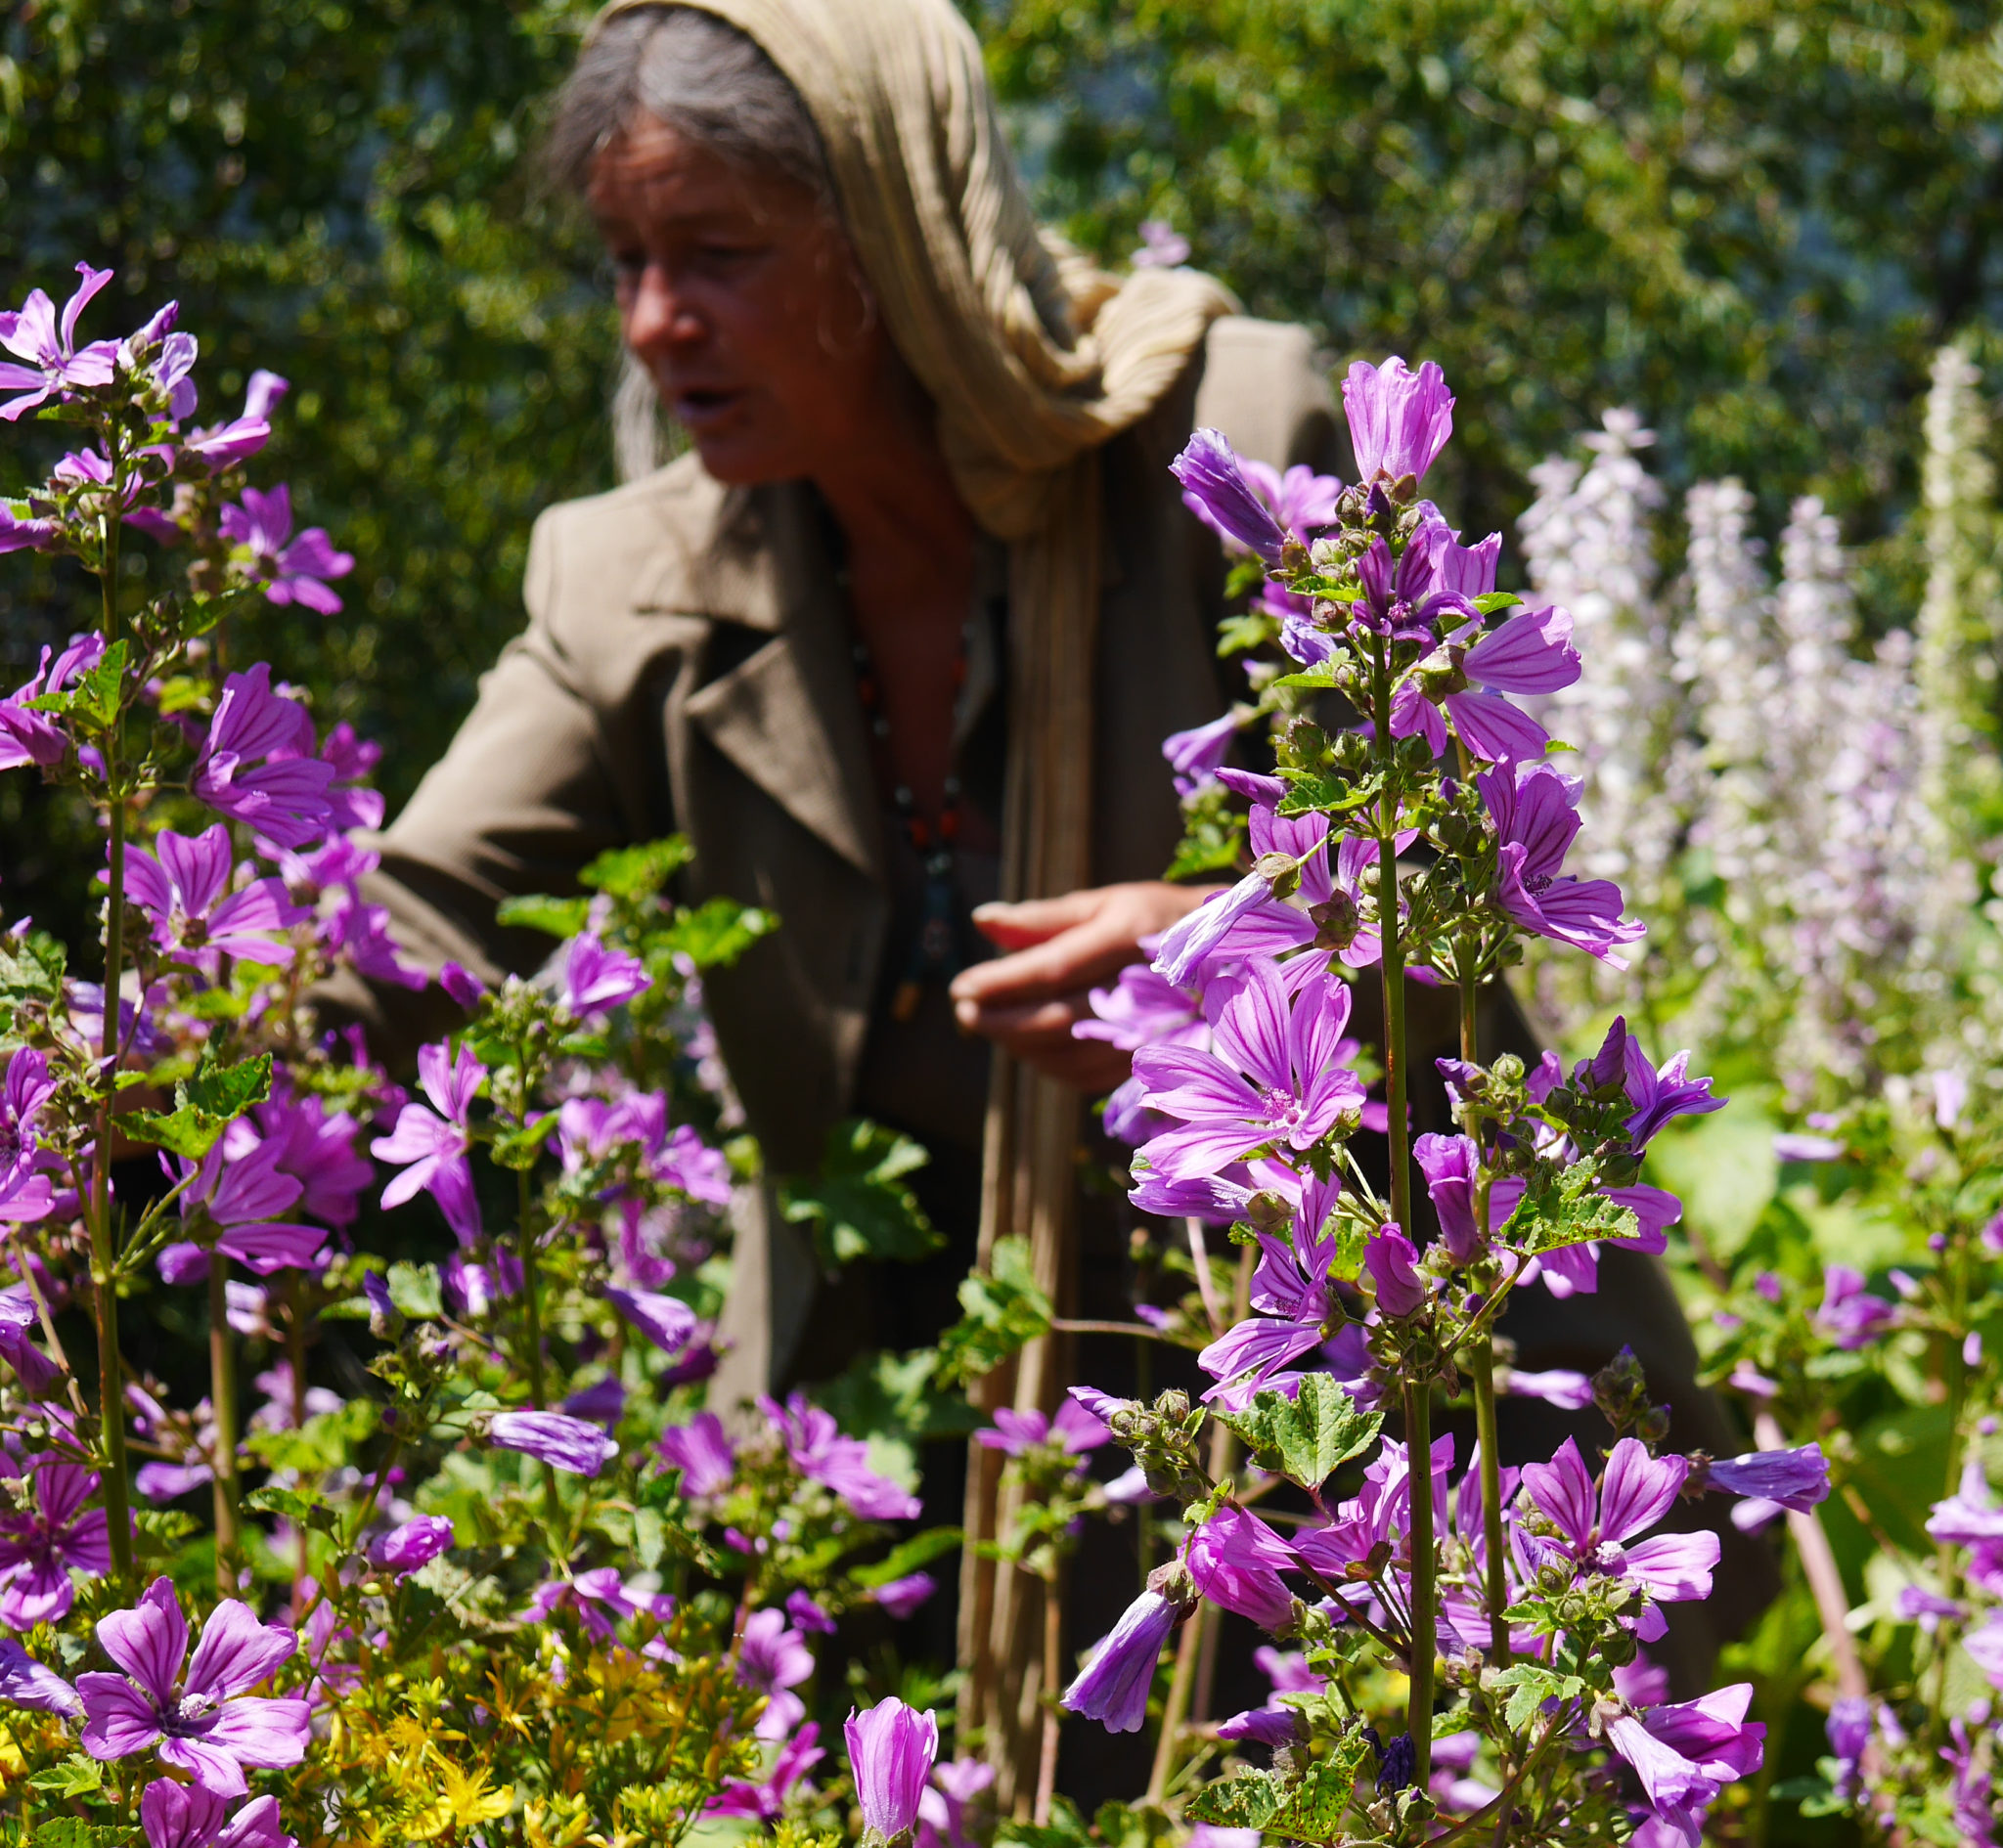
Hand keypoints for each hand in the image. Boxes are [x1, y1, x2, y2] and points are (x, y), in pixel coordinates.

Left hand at [949, 880, 1220, 1088]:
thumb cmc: (1160, 921)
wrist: (1236, 965)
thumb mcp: (1108, 904)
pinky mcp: (1149, 1063)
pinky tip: (1027, 1046)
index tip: (959, 986)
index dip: (1000, 982)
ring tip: (987, 1025)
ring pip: (1066, 1052)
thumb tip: (981, 920)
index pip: (1052, 969)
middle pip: (1054, 1017)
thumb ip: (1043, 918)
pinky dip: (1046, 1064)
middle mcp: (1145, 988)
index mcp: (1131, 936)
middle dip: (999, 1019)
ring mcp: (1151, 1032)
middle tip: (964, 1011)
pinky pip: (1084, 1075)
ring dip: (1016, 1045)